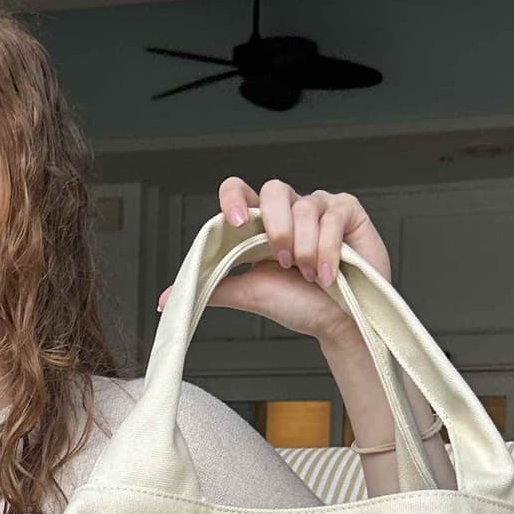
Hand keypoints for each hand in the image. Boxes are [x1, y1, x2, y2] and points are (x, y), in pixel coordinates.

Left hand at [154, 177, 389, 341]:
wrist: (338, 324)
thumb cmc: (298, 305)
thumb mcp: (247, 293)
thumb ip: (210, 287)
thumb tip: (166, 299)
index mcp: (260, 223)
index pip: (238, 189)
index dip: (232, 196)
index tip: (232, 221)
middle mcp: (289, 209)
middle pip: (274, 189)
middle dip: (276, 228)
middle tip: (282, 261)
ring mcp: (320, 206)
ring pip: (304, 207)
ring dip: (304, 248)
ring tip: (308, 274)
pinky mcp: (348, 211)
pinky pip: (332, 216)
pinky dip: (327, 249)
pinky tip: (328, 272)